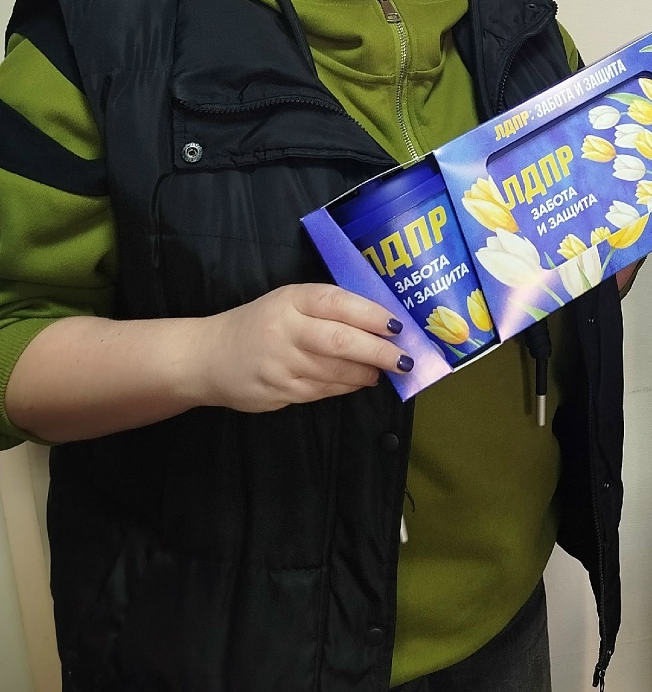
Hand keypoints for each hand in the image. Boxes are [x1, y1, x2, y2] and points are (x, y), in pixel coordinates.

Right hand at [189, 284, 411, 413]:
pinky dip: (347, 386)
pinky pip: (323, 390)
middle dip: (378, 351)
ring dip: (366, 372)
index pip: (336, 303)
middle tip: (404, 358)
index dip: (371, 314)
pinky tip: (360, 381)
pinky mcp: (279, 392)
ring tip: (385, 369)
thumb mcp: (288, 302)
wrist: (208, 357)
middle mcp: (285, 330)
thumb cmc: (261, 324)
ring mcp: (281, 364)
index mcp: (291, 300)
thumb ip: (328, 307)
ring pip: (335, 371)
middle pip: (340, 341)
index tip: (397, 325)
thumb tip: (381, 321)